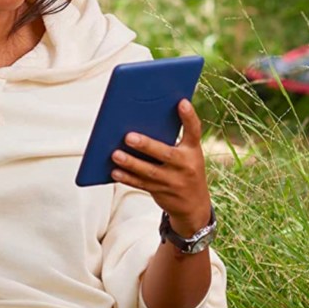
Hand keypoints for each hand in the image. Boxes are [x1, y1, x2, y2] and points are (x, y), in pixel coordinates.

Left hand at [110, 99, 211, 236]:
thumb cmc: (185, 169)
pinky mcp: (160, 192)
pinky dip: (127, 178)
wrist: (194, 205)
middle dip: (146, 146)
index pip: (194, 131)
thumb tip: (142, 119)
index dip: (189, 117)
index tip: (182, 102)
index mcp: (193, 150)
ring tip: (115, 154)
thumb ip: (172, 140)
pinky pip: (141, 184)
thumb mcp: (187, 154)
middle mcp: (186, 165)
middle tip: (128, 137)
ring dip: (131, 163)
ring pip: (149, 172)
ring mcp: (173, 181)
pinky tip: (114, 171)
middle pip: (166, 154)